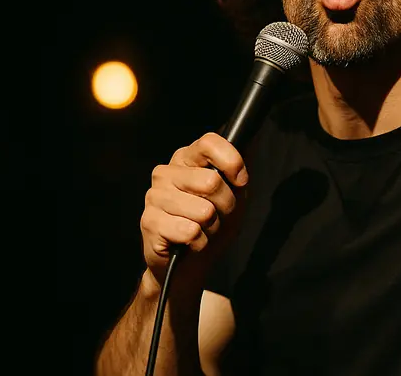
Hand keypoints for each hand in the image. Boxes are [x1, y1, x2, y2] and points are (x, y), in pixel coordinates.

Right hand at [139, 132, 247, 290]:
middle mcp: (166, 173)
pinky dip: (200, 242)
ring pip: (203, 210)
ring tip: (203, 229)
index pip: (209, 143)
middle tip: (218, 215)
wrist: (192, 262)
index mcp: (185, 159)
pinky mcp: (149, 222)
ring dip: (212, 226)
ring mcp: (154, 197)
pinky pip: (191, 231)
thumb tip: (251, 138)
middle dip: (226, 205)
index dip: (231, 162)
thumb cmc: (213, 223)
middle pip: (211, 181)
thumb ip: (239, 166)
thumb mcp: (234, 192)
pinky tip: (190, 241)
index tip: (240, 181)